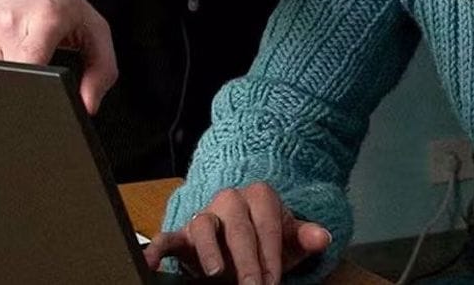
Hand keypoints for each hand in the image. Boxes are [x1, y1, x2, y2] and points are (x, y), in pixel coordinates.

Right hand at [0, 0, 117, 111]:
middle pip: (8, 81)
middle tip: (32, 64)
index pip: (33, 71)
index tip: (42, 99)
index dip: (36, 93)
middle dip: (20, 85)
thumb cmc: (55, 0)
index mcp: (44, 19)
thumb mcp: (93, 28)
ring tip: (12, 48)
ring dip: (0, 74)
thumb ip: (102, 70)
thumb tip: (87, 107)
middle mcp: (7, 20)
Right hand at [143, 182, 331, 281]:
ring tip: (216, 273)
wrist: (244, 244)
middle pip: (238, 228)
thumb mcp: (289, 241)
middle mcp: (230, 200)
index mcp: (260, 197)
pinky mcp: (182, 235)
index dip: (271, 254)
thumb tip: (323, 237)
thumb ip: (305, 237)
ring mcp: (205, 216)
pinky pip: (167, 237)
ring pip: (204, 226)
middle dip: (247, 261)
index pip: (267, 224)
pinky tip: (151, 263)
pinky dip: (156, 248)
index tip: (274, 281)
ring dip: (209, 251)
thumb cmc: (268, 242)